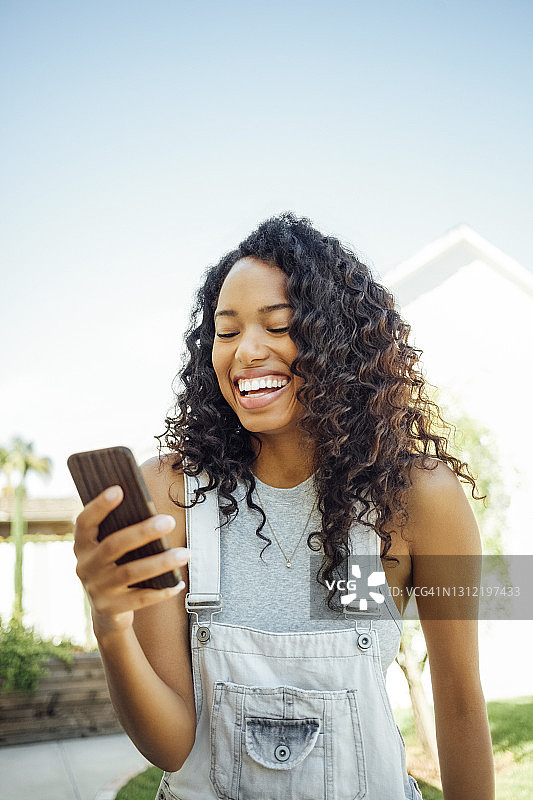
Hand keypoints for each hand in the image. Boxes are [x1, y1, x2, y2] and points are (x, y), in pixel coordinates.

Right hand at [73, 485, 188, 638]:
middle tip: (170, 521)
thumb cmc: (116, 566)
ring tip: (185, 553)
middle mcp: (86, 566)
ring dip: (161, 562)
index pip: (85, 522)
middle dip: (143, 532)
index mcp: (83, 545)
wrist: (106, 611)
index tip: (119, 489)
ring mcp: (97, 589)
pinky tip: (179, 582)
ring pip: (131, 572)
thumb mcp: (110, 548)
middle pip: (114, 545)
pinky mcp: (111, 608)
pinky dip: (162, 590)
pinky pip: (140, 598)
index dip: (99, 506)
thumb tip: (150, 509)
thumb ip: (122, 530)